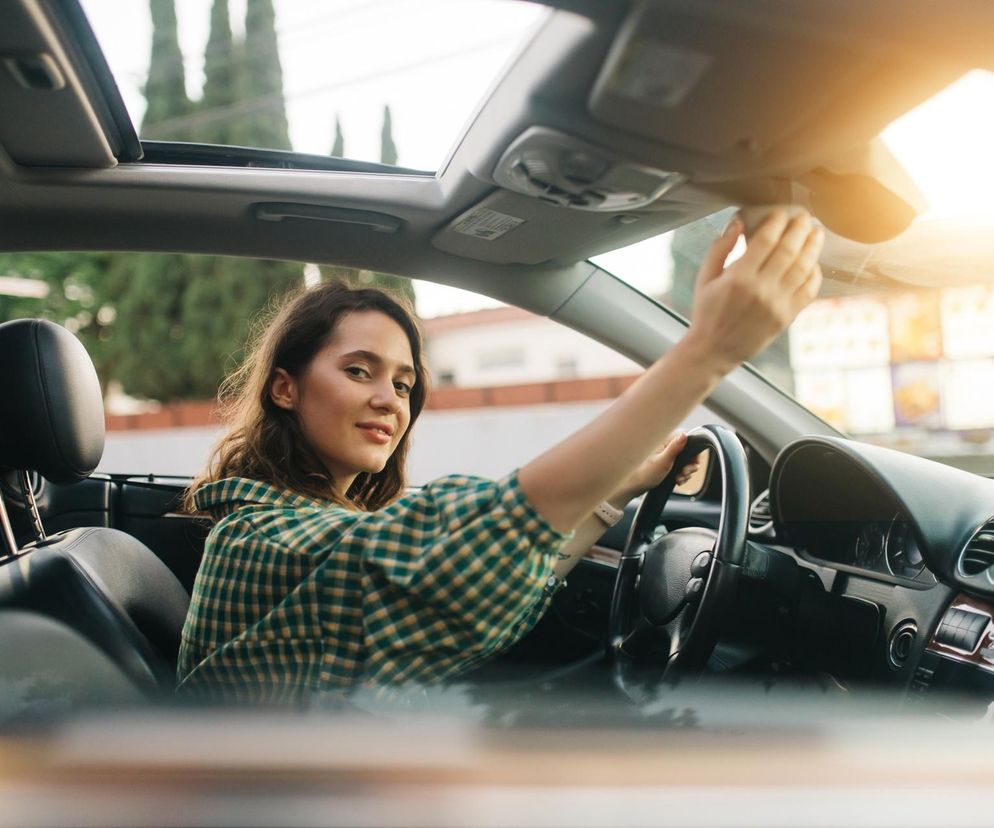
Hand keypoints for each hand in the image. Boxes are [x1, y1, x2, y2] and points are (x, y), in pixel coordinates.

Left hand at [608, 431, 700, 506]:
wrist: (632, 487)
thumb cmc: (643, 474)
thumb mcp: (663, 462)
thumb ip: (674, 448)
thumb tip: (684, 435)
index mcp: (663, 440)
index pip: (686, 437)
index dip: (693, 450)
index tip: (693, 462)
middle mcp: (664, 444)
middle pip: (686, 450)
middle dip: (689, 464)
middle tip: (686, 473)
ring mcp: (664, 454)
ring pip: (683, 460)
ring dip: (685, 471)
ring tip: (680, 479)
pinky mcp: (663, 462)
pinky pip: (677, 466)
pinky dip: (680, 473)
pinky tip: (678, 480)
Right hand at [682, 209, 823, 371]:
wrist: (714, 350)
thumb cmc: (707, 312)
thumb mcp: (704, 278)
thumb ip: (719, 249)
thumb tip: (738, 223)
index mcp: (739, 278)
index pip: (766, 240)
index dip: (777, 222)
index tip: (781, 213)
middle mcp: (761, 290)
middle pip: (789, 250)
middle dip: (799, 228)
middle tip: (804, 216)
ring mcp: (777, 304)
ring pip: (803, 268)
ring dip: (813, 247)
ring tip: (816, 233)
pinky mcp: (786, 317)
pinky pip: (808, 291)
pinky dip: (814, 274)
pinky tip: (814, 263)